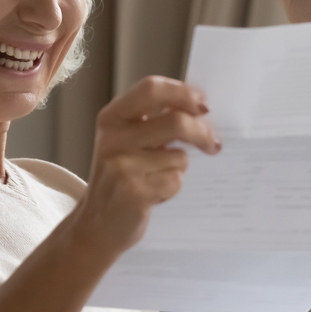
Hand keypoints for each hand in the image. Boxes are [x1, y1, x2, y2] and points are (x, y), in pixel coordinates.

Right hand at [75, 76, 220, 255]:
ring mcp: (122, 166)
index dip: (183, 93)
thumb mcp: (127, 140)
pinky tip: (154, 194)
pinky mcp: (134, 193)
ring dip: (179, 168)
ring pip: (179, 156)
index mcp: (112, 117)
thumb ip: (155, 120)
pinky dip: (172, 188)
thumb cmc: (121, 176)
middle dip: (202, 133)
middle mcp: (113, 138)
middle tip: (213, 144)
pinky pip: (174, 181)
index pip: (151, 88)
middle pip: (176, 122)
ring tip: (160, 177)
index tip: (203, 106)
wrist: (96, 223)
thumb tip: (200, 109)